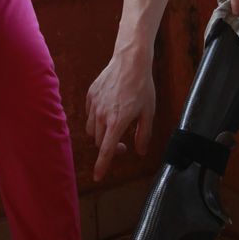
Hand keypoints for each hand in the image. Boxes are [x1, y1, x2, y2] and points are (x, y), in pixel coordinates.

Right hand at [85, 51, 155, 182]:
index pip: (106, 150)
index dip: (102, 166)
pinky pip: (89, 115)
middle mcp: (102, 115)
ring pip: (92, 130)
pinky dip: (97, 119)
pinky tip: (109, 111)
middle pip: (100, 142)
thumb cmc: (142, 87)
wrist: (130, 61)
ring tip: (116, 126)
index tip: (97, 177)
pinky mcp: (90, 95)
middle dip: (110, 148)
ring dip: (102, 135)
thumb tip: (140, 151)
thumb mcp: (149, 112)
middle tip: (125, 145)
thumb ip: (143, 134)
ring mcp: (94, 105)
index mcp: (117, 122)